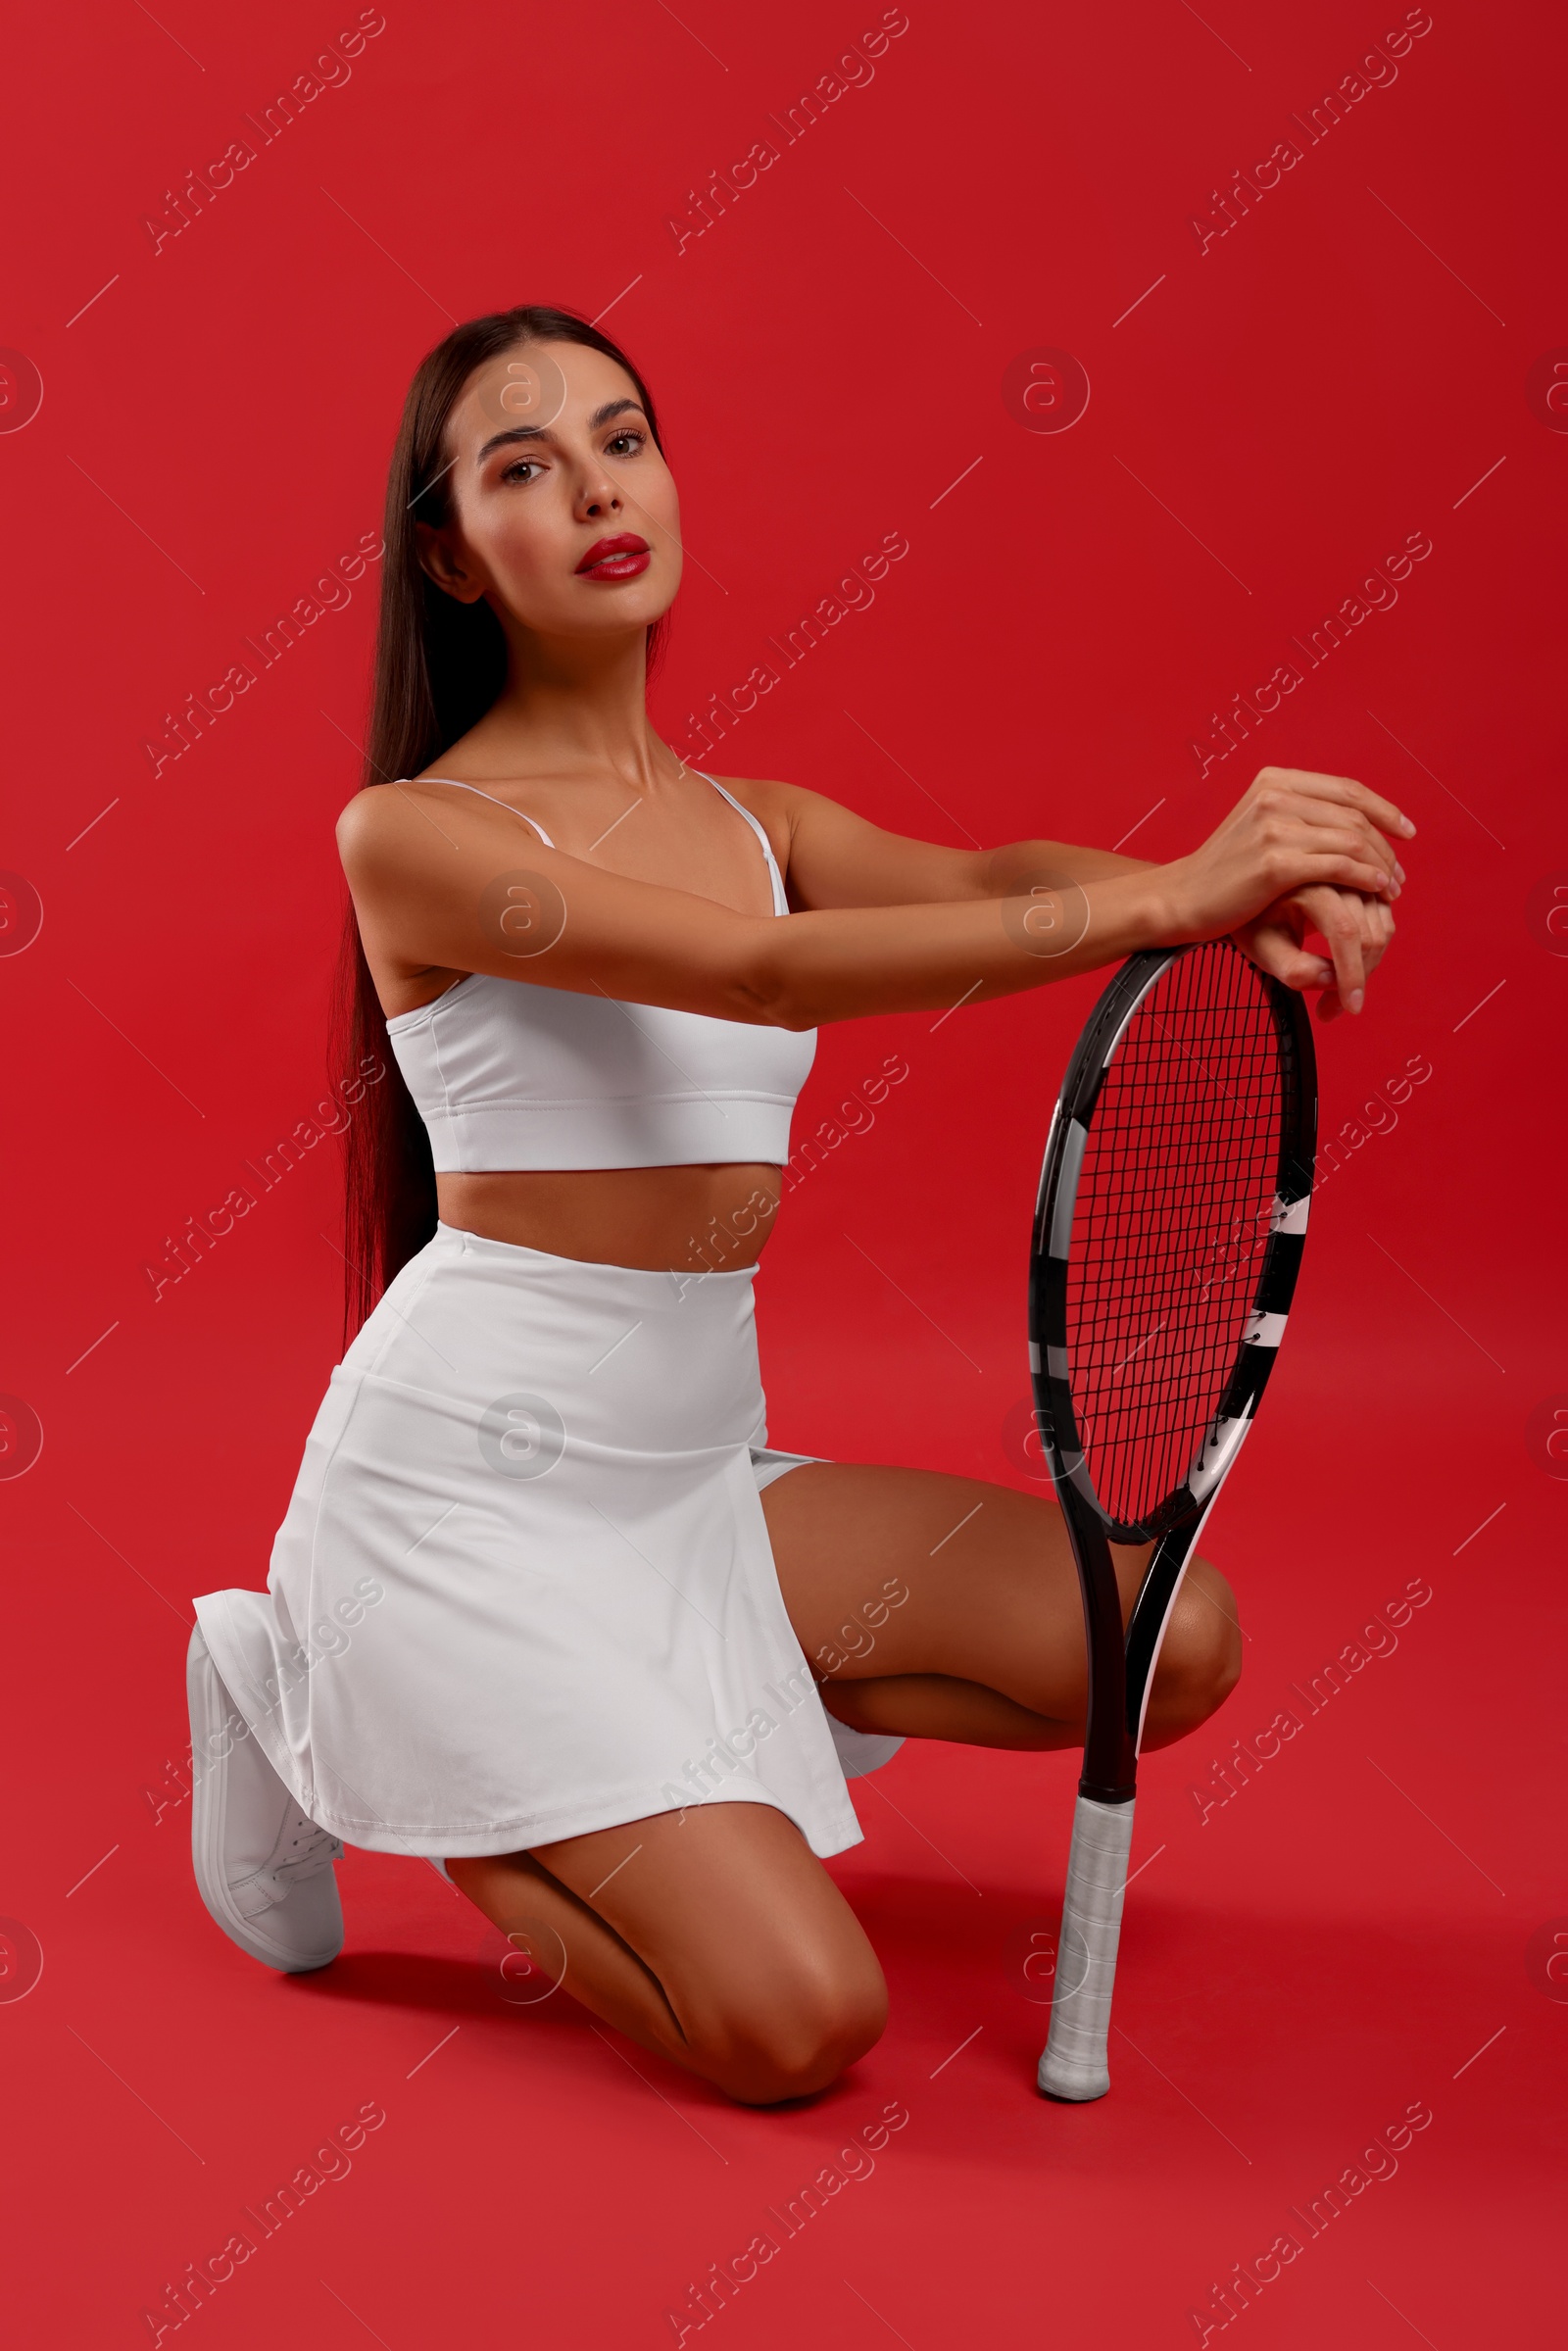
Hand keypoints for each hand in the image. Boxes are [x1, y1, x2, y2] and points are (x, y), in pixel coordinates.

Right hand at [1155, 767, 1411, 947]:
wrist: (1182, 899)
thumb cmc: (1224, 874)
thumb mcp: (1260, 828)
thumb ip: (1296, 816)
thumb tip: (1347, 819)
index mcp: (1274, 781)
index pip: (1346, 789)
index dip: (1383, 810)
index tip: (1406, 832)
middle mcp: (1275, 795)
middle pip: (1354, 816)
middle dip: (1385, 846)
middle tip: (1400, 875)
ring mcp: (1275, 826)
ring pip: (1351, 841)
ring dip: (1380, 866)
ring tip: (1392, 889)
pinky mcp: (1275, 862)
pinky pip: (1338, 865)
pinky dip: (1365, 878)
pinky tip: (1377, 891)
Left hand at [1234, 884, 1395, 1018]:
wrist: (1261, 897)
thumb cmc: (1257, 924)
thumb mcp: (1263, 950)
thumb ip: (1294, 969)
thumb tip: (1334, 980)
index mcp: (1306, 884)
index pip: (1344, 931)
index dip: (1351, 973)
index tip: (1351, 1008)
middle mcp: (1337, 875)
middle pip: (1368, 934)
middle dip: (1357, 978)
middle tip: (1330, 1009)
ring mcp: (1356, 878)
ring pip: (1382, 930)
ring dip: (1367, 969)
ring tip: (1337, 994)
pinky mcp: (1368, 885)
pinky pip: (1384, 923)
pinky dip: (1374, 952)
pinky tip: (1349, 968)